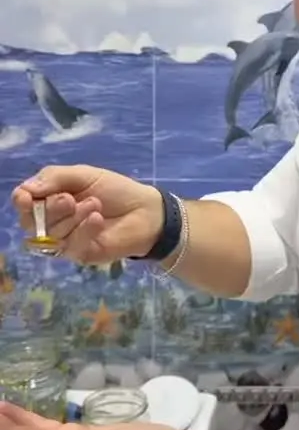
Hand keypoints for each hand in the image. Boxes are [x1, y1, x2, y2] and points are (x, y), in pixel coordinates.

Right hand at [11, 164, 163, 262]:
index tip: (27, 197)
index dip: (21, 200)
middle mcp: (52, 221)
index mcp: (50, 198)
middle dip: (49, 209)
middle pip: (30, 222)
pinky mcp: (80, 254)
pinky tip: (97, 220)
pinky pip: (70, 246)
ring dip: (72, 218)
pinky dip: (83, 230)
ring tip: (95, 205)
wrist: (146, 210)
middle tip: (70, 199)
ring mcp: (65, 240)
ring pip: (50, 234)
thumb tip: (25, 189)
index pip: (23, 202)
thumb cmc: (115, 190)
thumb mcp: (84, 175)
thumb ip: (55, 178)